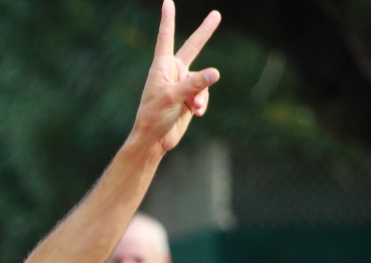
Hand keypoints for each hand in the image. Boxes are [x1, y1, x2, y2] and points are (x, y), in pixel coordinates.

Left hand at [131, 1, 221, 153]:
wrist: (154, 140)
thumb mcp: (173, 98)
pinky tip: (196, 113)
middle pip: (192, 48)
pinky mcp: (190, 97)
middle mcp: (173, 72)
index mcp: (162, 67)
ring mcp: (183, 85)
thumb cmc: (154, 117)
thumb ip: (194, 84)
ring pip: (203, 80)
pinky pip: (204, 94)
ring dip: (202, 94)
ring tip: (194, 107)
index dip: (168, 19)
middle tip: (216, 15)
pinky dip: (202, 103)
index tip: (167, 2)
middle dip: (205, 32)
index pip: (166, 37)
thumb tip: (216, 73)